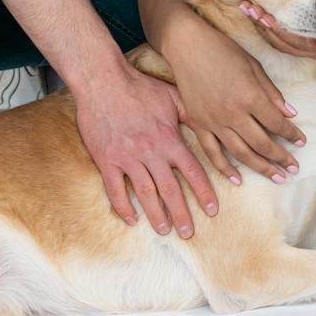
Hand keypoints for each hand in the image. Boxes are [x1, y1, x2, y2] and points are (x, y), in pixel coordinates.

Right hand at [73, 62, 217, 238]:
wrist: (103, 81)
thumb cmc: (139, 87)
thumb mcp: (172, 96)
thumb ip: (191, 115)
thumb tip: (211, 126)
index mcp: (169, 138)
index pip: (192, 171)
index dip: (204, 192)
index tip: (212, 210)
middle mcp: (151, 152)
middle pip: (171, 189)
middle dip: (182, 214)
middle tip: (189, 234)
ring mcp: (128, 157)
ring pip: (145, 193)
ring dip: (156, 215)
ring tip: (164, 231)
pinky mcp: (107, 160)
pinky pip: (115, 189)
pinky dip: (123, 207)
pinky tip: (131, 219)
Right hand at [164, 20, 307, 183]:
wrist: (187, 45)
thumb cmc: (223, 50)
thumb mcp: (254, 65)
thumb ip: (272, 92)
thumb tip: (291, 113)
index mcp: (250, 97)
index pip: (277, 124)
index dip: (292, 134)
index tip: (302, 142)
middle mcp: (233, 114)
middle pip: (262, 143)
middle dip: (281, 157)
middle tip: (294, 169)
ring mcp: (214, 121)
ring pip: (241, 153)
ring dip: (261, 167)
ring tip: (276, 177)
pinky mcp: (198, 124)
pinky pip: (212, 152)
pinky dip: (225, 168)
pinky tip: (238, 179)